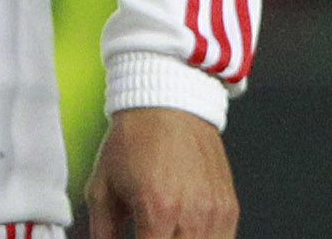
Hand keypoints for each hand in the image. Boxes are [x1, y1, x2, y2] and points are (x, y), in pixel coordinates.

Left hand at [83, 107, 234, 238]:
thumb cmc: (133, 141)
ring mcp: (215, 214)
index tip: (135, 238)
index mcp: (157, 209)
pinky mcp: (229, 210)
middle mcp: (192, 215)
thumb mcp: (102, 184)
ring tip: (163, 232)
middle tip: (148, 233)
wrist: (168, 106)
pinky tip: (183, 232)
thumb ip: (103, 229)